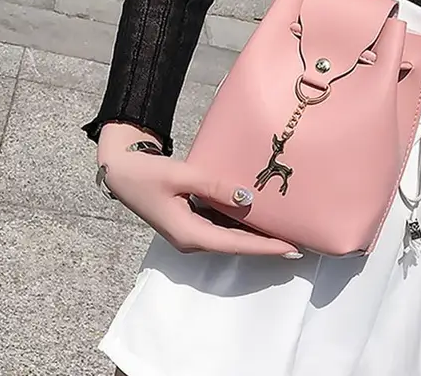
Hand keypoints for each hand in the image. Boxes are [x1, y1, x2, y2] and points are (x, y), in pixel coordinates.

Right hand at [97, 123, 300, 256]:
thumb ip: (214, 186)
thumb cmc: (147, 173)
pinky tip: (257, 217)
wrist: (121, 172)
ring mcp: (190, 232)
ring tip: (284, 232)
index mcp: (188, 233)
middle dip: (266, 246)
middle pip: (236, 246)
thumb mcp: (182, 175)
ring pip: (229, 238)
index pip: (235, 245)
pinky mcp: (190, 222)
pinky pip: (221, 228)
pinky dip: (241, 226)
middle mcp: (191, 239)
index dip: (264, 247)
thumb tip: (246, 199)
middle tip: (298, 243)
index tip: (291, 247)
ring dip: (255, 237)